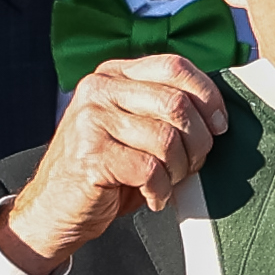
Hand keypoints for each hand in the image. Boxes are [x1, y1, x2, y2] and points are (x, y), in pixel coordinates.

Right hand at [0, 54, 228, 274]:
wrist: (55, 209)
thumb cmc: (105, 169)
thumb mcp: (134, 127)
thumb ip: (164, 109)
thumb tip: (218, 113)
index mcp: (113, 75)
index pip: (174, 65)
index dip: (208, 96)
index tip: (219, 125)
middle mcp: (99, 90)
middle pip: (176, 103)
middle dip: (198, 140)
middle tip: (192, 164)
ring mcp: (90, 121)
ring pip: (166, 138)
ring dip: (179, 169)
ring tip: (167, 181)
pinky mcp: (91, 156)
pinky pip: (150, 169)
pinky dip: (161, 190)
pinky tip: (152, 196)